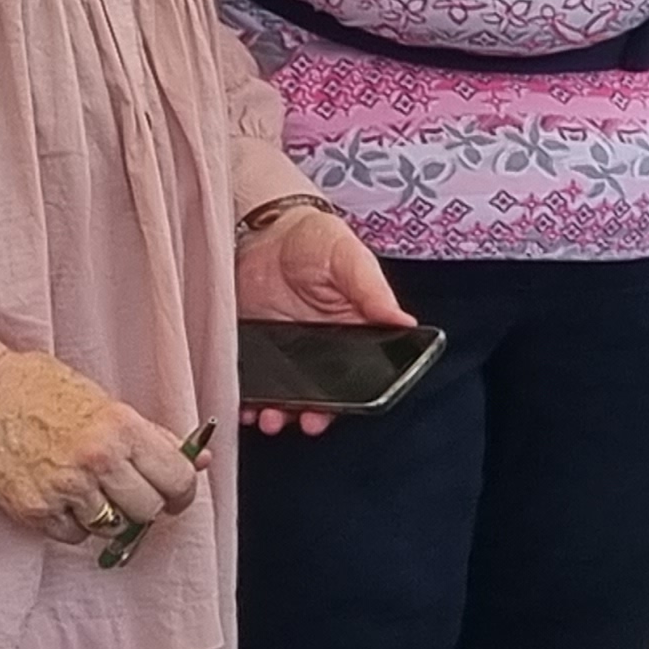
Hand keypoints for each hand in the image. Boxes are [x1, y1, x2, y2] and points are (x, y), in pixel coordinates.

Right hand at [0, 343, 201, 545]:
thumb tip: (196, 458)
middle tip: (137, 497)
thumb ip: (149, 434)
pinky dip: (74, 525)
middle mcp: (98, 461)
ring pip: (112, 528)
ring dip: (110, 517)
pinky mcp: (34, 510)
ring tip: (94, 492)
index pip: (177, 477)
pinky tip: (64, 499)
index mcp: (122, 428)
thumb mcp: (102, 400)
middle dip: (147, 507)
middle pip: (149, 510)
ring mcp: (65, 489)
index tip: (177, 495)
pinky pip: (73, 536)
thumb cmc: (34, 388)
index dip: (182, 492)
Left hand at [236, 198, 408, 438]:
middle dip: (309, 413)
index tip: (332, 414)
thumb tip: (405, 323)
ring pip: (283, 394)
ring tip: (270, 417)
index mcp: (350, 331)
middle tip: (303, 420)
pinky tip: (243, 403)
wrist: (264, 228)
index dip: (346, 401)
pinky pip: (250, 380)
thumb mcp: (349, 258)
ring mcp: (282, 353)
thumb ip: (372, 291)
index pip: (354, 376)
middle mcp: (317, 349)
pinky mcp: (251, 349)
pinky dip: (246, 396)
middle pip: (318, 394)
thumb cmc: (315, 238)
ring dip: (277, 411)